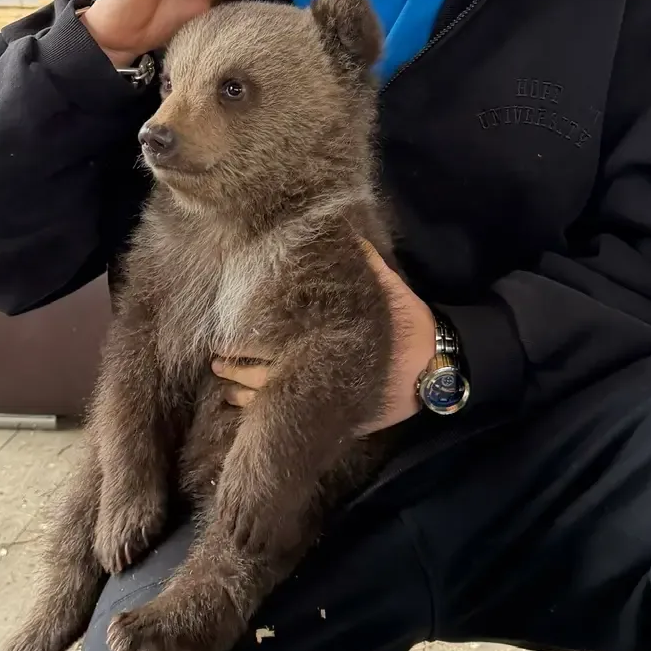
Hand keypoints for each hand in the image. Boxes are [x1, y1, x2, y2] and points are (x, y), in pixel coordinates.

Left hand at [211, 244, 438, 435]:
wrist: (435, 368)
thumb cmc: (407, 326)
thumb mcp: (387, 289)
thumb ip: (363, 263)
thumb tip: (346, 232)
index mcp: (322, 342)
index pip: (271, 346)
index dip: (244, 345)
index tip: (224, 340)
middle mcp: (317, 374)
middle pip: (263, 377)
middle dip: (237, 370)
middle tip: (216, 363)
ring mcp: (325, 400)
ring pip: (272, 403)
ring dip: (245, 397)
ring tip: (224, 390)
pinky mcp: (335, 417)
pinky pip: (291, 418)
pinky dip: (266, 418)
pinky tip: (249, 415)